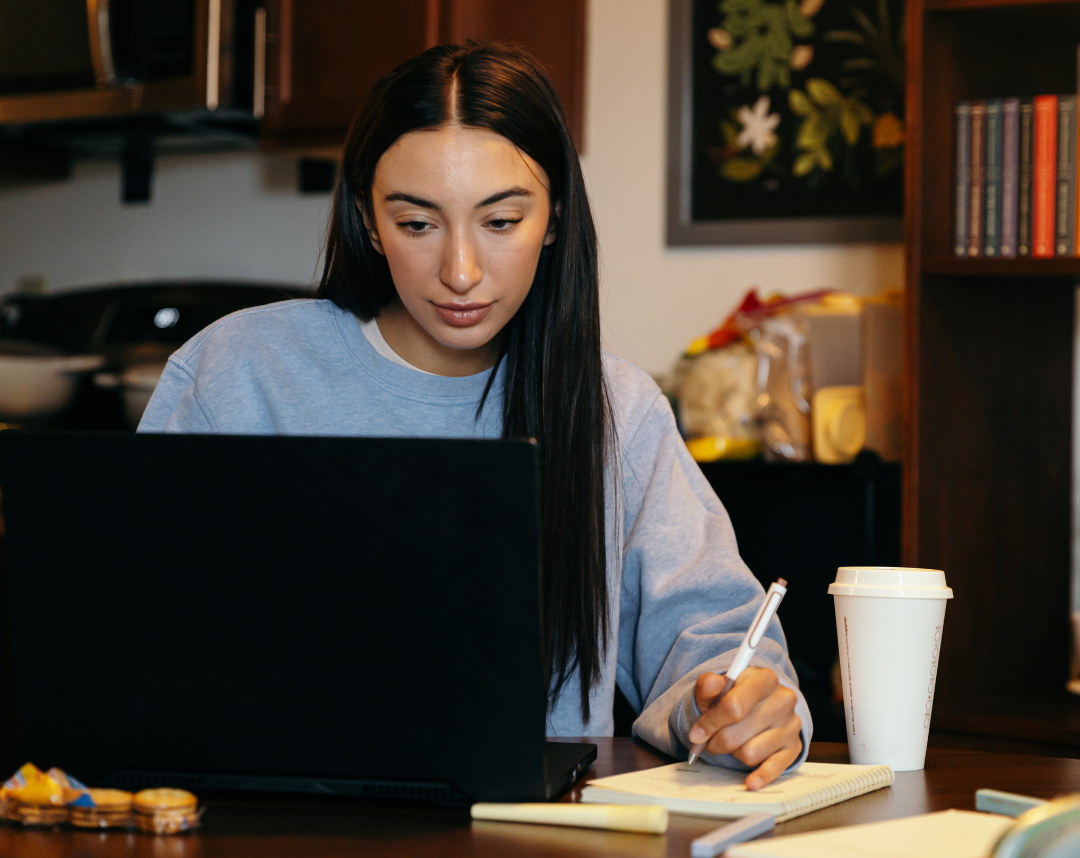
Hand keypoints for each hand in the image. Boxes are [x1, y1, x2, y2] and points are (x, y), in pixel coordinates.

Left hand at [688, 667, 802, 790]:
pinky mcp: (794, 747)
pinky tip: (751, 781)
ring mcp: (791, 724)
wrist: (757, 704)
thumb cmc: (733, 695)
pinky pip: (774, 768)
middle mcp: (783, 699)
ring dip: (733, 753)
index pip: (734, 706)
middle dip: (717, 741)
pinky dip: (760, 776)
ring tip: (732, 742)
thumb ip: (708, 685)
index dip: (711, 723)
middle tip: (710, 740)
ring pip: (750, 754)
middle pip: (737, 734)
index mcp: (764, 678)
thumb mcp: (717, 687)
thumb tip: (711, 684)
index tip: (697, 733)